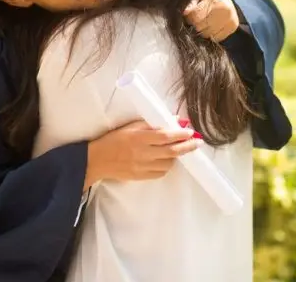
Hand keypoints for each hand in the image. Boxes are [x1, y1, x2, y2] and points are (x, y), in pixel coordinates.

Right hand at [84, 120, 198, 187]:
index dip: (180, 134)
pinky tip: (167, 160)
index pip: (165, 136)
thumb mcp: (130, 126)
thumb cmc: (114, 139)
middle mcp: (142, 153)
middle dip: (187, 147)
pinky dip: (167, 165)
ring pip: (168, 163)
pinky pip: (160, 173)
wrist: (98, 160)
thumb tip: (173, 120)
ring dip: (176, 156)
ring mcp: (142, 167)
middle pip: (171, 152)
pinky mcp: (141, 177)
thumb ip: (151, 123)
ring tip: (179, 149)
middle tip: (197, 143)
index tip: (190, 132)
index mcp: (138, 138)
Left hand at [183, 0, 238, 41]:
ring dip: (203, 30)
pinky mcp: (232, 27)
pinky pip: (216, 38)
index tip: (190, 16)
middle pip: (200, 27)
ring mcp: (230, 20)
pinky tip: (211, 27)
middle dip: (195, 24)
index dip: (190, 18)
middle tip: (197, 19)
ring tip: (204, 22)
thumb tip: (185, 12)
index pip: (195, 16)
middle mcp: (224, 11)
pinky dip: (211, 35)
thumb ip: (191, 2)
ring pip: (207, 34)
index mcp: (214, 0)